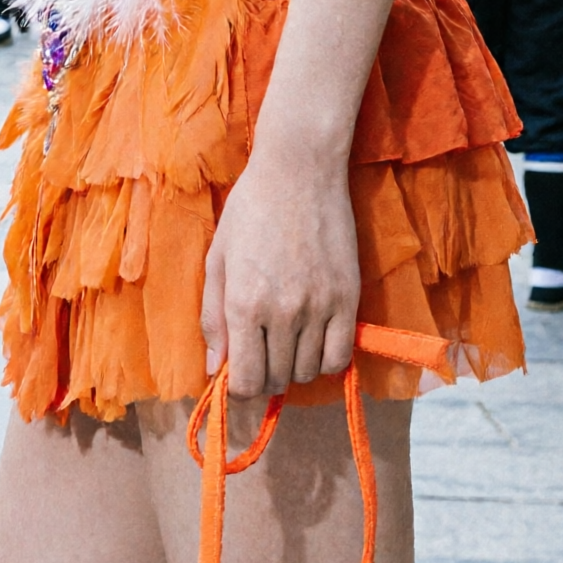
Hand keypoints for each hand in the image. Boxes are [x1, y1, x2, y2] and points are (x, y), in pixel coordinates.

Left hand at [202, 143, 360, 398]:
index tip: (236, 377)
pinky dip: (325, 361)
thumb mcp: (217, 261)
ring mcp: (320, 308)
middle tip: (258, 356)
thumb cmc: (249, 213)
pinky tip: (312, 344)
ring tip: (283, 345)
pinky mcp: (349, 300)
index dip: (238, 388)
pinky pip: (341, 357)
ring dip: (293, 369)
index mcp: (244, 304)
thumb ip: (213, 318)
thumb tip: (213, 369)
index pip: (245, 379)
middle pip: (276, 379)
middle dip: (263, 377)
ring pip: (308, 372)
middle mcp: (283, 313)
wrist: (299, 174)